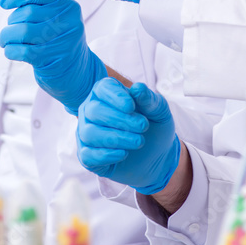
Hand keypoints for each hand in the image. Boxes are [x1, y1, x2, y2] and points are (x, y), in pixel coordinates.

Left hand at [0, 0, 107, 113]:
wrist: (77, 73)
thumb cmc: (59, 43)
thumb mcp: (57, 20)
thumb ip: (39, 7)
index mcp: (68, 7)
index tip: (4, 2)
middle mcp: (68, 22)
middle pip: (28, 12)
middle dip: (12, 21)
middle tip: (10, 29)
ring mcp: (61, 41)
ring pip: (23, 31)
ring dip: (7, 35)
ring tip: (5, 40)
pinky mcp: (52, 59)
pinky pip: (22, 50)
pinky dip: (10, 50)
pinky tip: (11, 51)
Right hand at [77, 78, 179, 194]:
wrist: (155, 156)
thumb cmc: (153, 126)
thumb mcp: (158, 111)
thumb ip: (149, 99)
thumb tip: (138, 88)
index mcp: (106, 93)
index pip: (103, 88)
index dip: (115, 97)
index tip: (131, 107)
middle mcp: (91, 110)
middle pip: (94, 111)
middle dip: (120, 120)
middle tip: (143, 127)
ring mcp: (86, 132)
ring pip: (89, 133)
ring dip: (116, 138)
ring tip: (139, 142)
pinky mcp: (87, 155)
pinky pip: (87, 155)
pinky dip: (106, 155)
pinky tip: (124, 154)